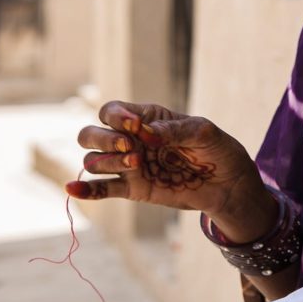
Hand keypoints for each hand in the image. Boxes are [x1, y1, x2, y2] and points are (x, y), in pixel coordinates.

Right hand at [70, 101, 274, 239]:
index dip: (116, 116)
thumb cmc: (218, 150)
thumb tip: (146, 133)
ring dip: (106, 162)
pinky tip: (73, 189)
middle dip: (102, 138)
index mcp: (145, 118)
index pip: (111, 111)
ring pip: (94, 160)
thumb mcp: (203, 132)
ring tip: (136, 164)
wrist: (229, 185)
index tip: (135, 127)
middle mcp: (130, 140)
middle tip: (130, 147)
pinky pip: (102, 188)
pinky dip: (85, 189)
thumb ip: (174, 129)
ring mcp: (129, 165)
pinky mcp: (132, 189)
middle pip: (91, 134)